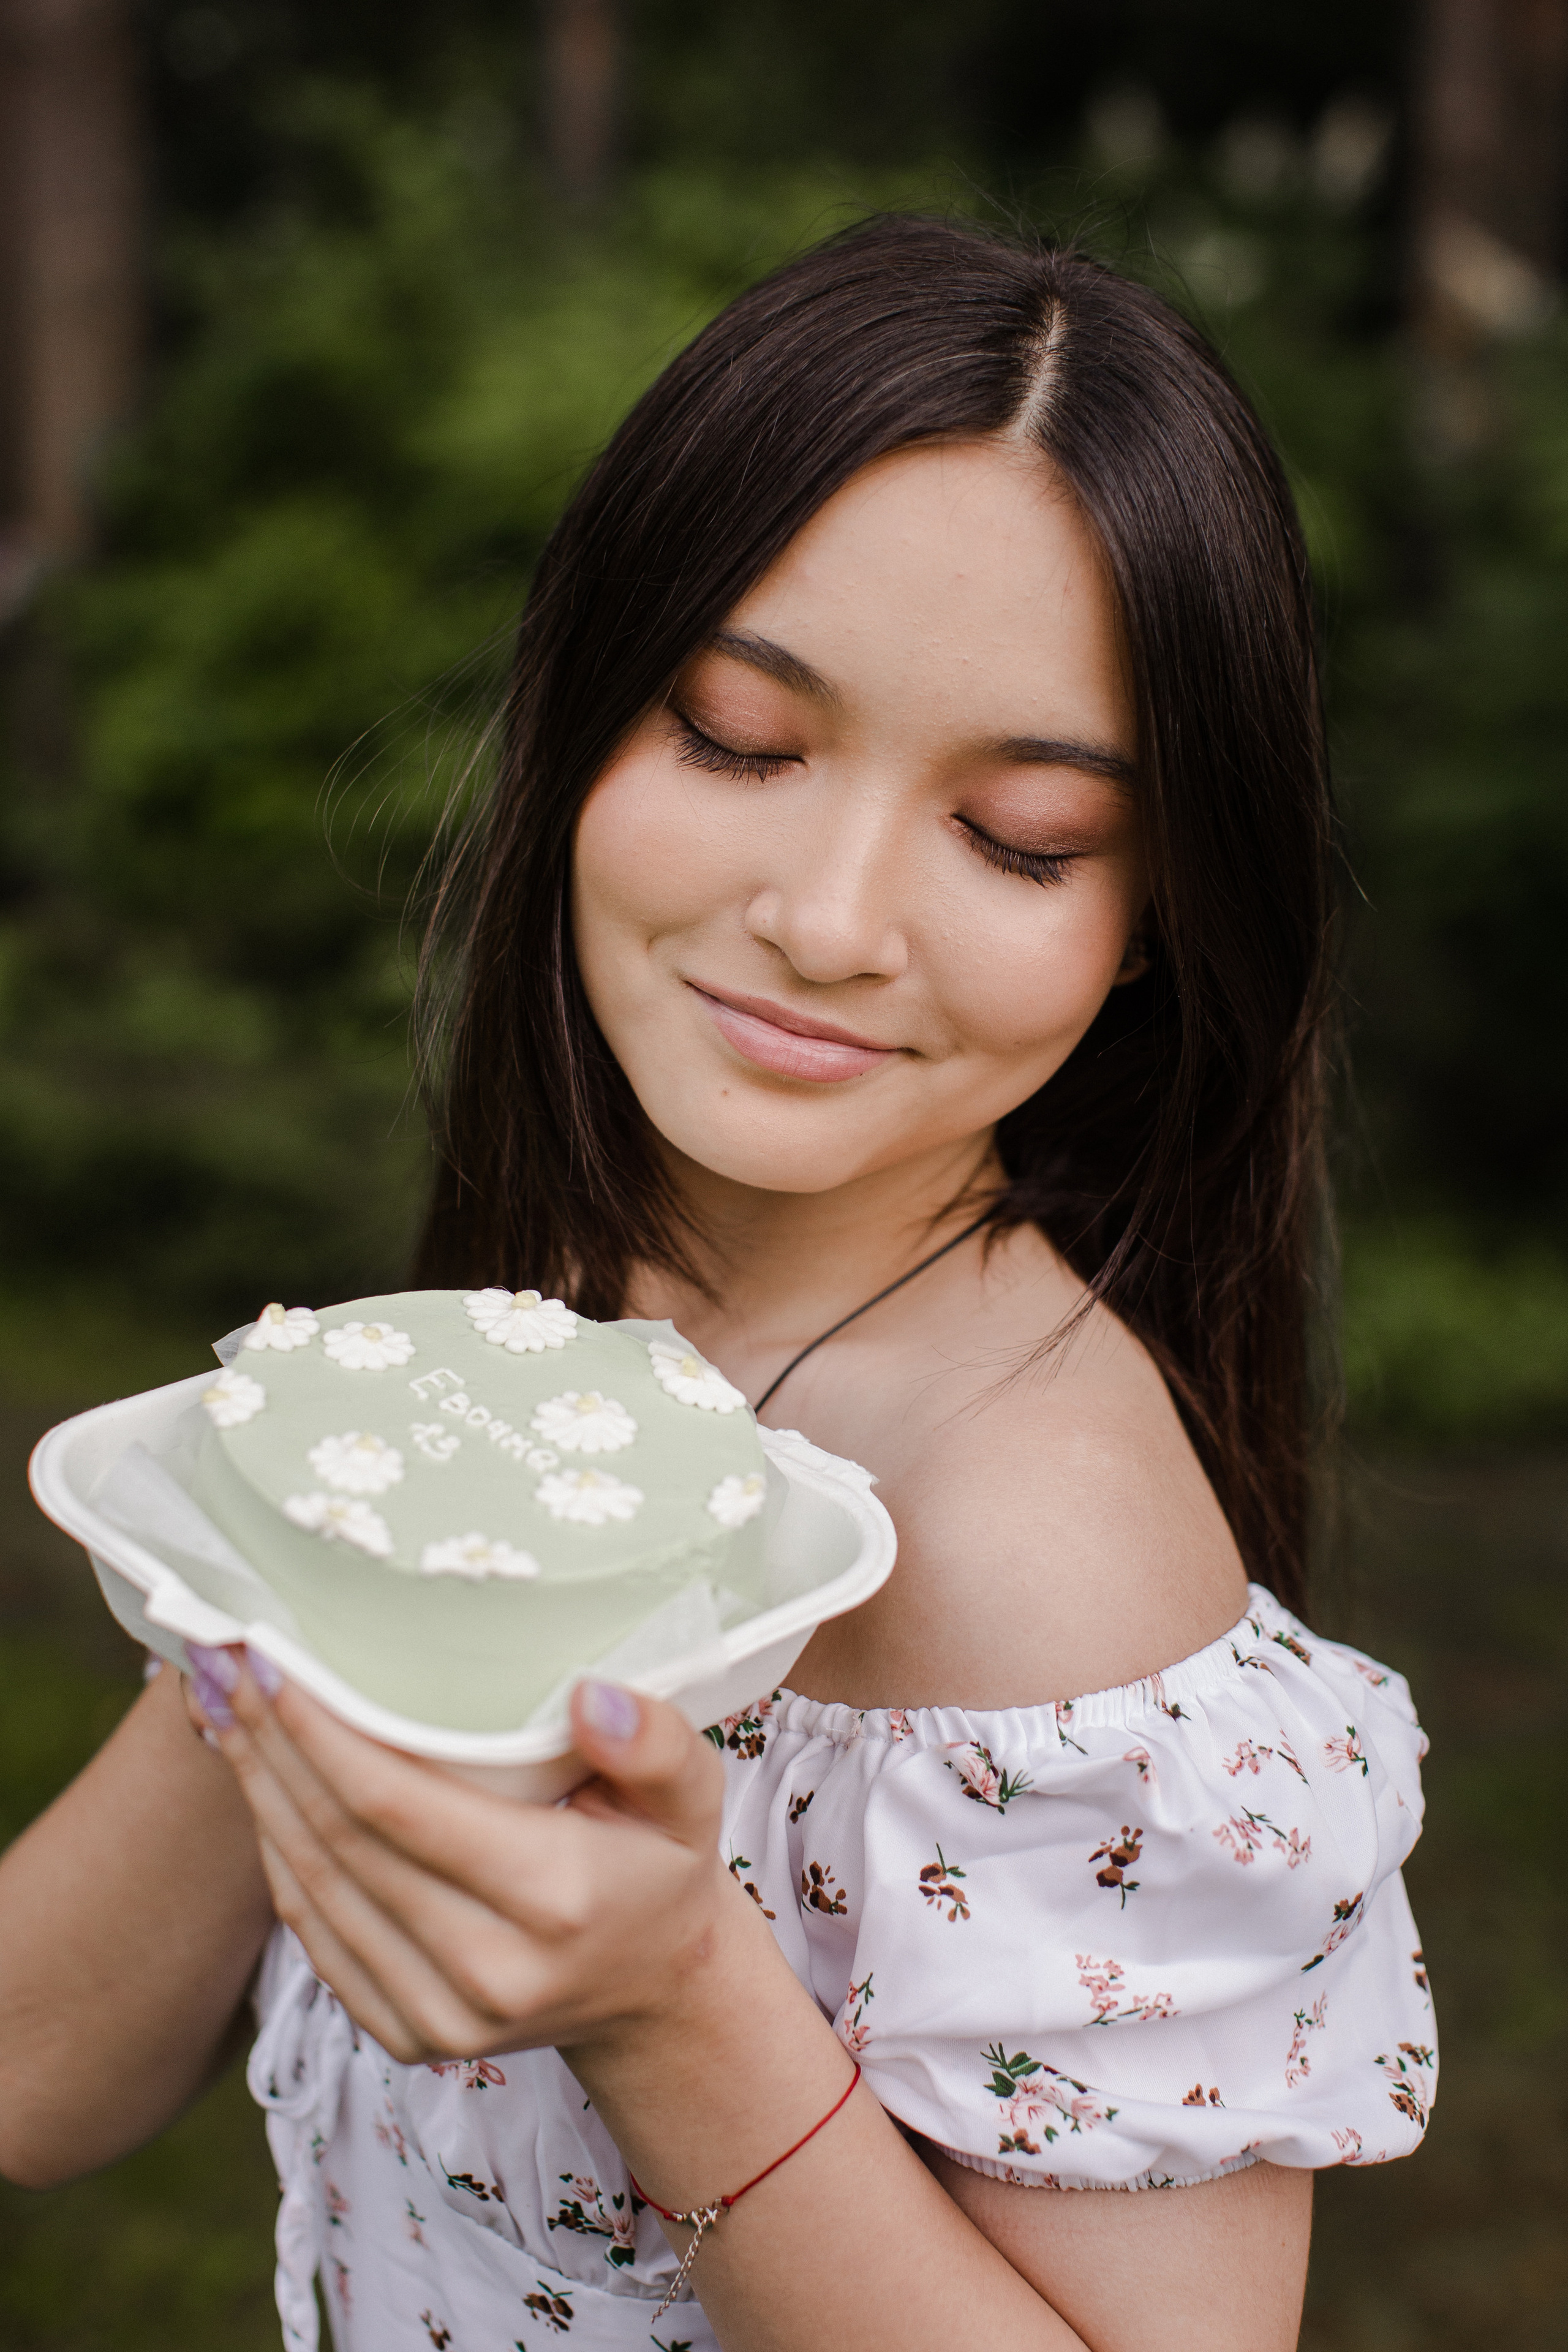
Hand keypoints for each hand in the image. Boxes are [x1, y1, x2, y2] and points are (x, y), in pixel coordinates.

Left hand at [186, 1646, 735, 2066]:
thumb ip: (657, 1743)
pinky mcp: (407, 2038)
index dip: (325, 1735)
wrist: (655, 1992)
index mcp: (554, 1897)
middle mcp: (488, 1971)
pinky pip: (317, 1937)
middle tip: (229, 1662)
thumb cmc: (663, 1865)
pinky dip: (279, 1857)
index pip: (399, 1806)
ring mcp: (440, 2017)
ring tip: (226, 1709)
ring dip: (261, 1794)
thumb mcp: (692, 1794)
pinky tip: (261, 1789)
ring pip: (314, 1889)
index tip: (278, 1662)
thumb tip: (592, 1698)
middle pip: (341, 1842)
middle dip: (275, 1745)